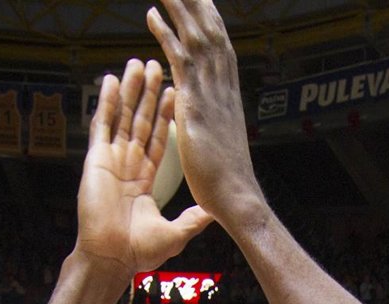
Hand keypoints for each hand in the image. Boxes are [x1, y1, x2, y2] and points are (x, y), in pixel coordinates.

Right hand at [75, 58, 210, 277]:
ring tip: (138, 64)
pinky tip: (111, 80)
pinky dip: (106, 102)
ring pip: (123, 117)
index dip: (166, 116)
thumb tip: (216, 213)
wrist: (113, 258)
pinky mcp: (96, 159)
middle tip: (157, 67)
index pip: (159, 139)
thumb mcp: (176, 232)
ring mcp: (111, 160)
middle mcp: (128, 165)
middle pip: (141, 121)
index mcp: (145, 179)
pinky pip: (102, 125)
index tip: (176, 93)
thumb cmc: (139, 251)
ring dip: (130, 90)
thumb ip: (194, 218)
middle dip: (149, 94)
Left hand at [147, 1, 261, 227]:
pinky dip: (165, 34)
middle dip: (199, 3)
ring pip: (196, 37)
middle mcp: (223, 88)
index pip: (220, 49)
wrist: (238, 198)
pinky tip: (150, 13)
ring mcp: (211, 94)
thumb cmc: (231, 182)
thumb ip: (216, 128)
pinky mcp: (195, 104)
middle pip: (211, 33)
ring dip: (181, 6)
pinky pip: (179, 60)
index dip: (211, 22)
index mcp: (229, 97)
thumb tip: (212, 124)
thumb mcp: (223, 147)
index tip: (204, 0)